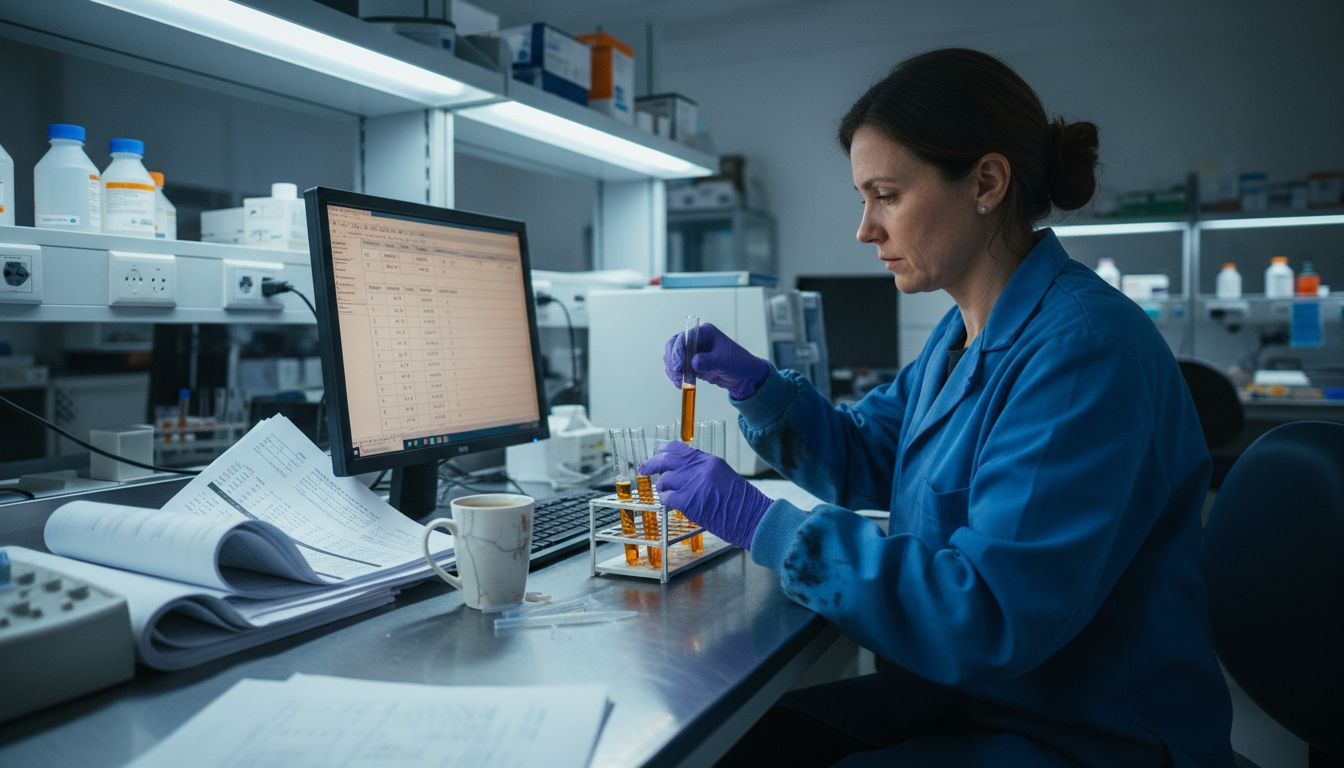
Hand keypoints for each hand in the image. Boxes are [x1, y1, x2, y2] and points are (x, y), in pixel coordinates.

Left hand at [639, 441, 771, 549]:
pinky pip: (667, 498)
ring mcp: (693, 483)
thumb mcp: (723, 477)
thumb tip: (681, 474)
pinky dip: (665, 501)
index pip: (678, 448)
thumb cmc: (741, 503)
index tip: (657, 457)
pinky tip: (671, 505)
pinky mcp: (689, 500)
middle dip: (652, 464)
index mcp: (708, 460)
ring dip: (662, 489)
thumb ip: (702, 472)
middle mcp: (699, 467)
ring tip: (667, 495)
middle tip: (644, 469)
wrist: (753, 517)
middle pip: (666, 459)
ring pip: (664, 480)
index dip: (664, 452)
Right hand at [663, 322, 771, 399]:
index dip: (678, 351)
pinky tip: (681, 383)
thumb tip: (693, 363)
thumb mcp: (725, 361)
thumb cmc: (739, 363)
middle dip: (672, 361)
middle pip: (673, 346)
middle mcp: (696, 340)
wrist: (744, 377)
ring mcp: (692, 352)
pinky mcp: (691, 364)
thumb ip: (708, 361)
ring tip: (680, 382)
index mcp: (705, 333)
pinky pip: (677, 368)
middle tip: (676, 375)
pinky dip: (676, 376)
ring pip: (673, 357)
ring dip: (672, 370)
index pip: (684, 338)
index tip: (677, 367)